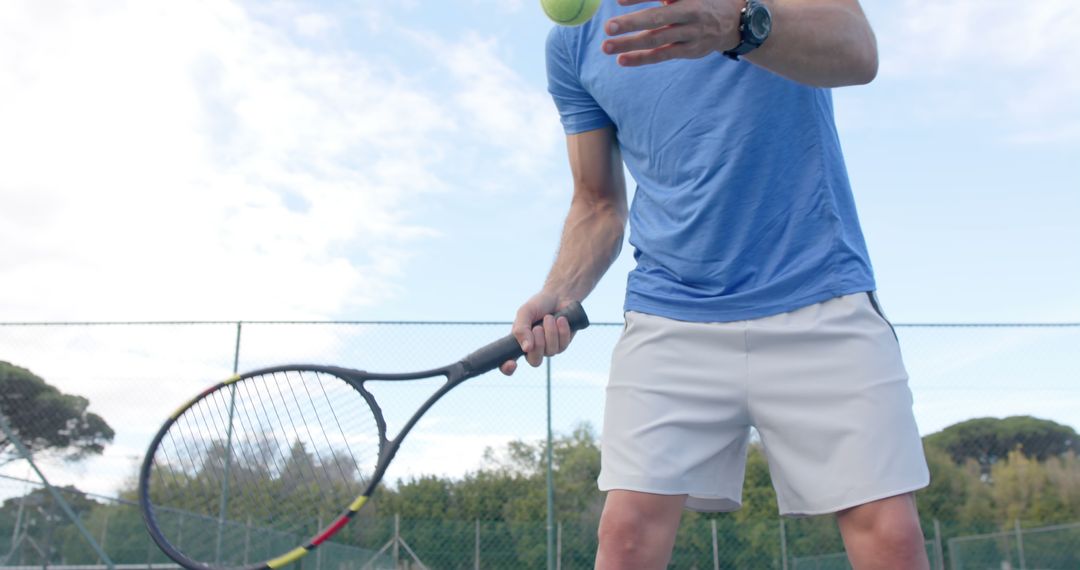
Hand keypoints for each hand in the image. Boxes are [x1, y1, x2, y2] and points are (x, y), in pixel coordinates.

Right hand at [499, 293, 576, 375]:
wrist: (558, 296)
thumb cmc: (538, 305)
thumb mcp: (525, 313)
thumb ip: (521, 329)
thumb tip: (526, 348)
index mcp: (519, 343)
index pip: (508, 363)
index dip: (507, 368)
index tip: (512, 364)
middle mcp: (533, 349)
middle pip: (535, 361)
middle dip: (538, 344)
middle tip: (537, 328)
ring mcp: (549, 349)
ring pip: (550, 352)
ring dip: (550, 333)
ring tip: (549, 318)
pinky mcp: (563, 344)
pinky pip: (562, 345)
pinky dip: (561, 331)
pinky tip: (561, 319)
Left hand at [602, 0, 742, 66]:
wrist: (736, 21)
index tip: (618, 0)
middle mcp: (690, 12)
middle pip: (657, 18)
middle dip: (631, 23)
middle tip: (608, 27)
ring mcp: (690, 33)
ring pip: (656, 40)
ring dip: (630, 44)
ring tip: (606, 46)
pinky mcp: (689, 50)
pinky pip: (662, 55)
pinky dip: (641, 58)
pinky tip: (622, 59)